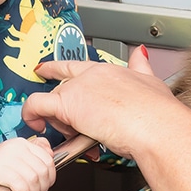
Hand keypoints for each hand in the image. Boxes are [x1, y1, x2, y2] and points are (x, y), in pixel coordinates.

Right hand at [0, 135, 56, 190]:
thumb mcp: (19, 159)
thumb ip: (36, 153)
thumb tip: (51, 154)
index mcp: (22, 143)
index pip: (47, 159)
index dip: (50, 176)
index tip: (45, 184)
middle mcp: (14, 148)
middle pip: (42, 171)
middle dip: (42, 187)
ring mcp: (5, 158)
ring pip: (33, 179)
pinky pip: (20, 186)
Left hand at [23, 47, 174, 158]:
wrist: (155, 126)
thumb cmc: (157, 114)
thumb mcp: (152, 83)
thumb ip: (141, 67)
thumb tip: (140, 53)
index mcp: (109, 71)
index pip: (76, 67)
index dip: (58, 69)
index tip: (46, 71)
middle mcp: (91, 75)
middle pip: (62, 88)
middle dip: (64, 110)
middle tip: (74, 127)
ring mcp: (77, 88)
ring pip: (52, 99)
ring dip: (59, 121)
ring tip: (77, 137)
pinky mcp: (66, 104)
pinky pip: (36, 105)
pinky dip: (32, 116)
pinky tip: (37, 126)